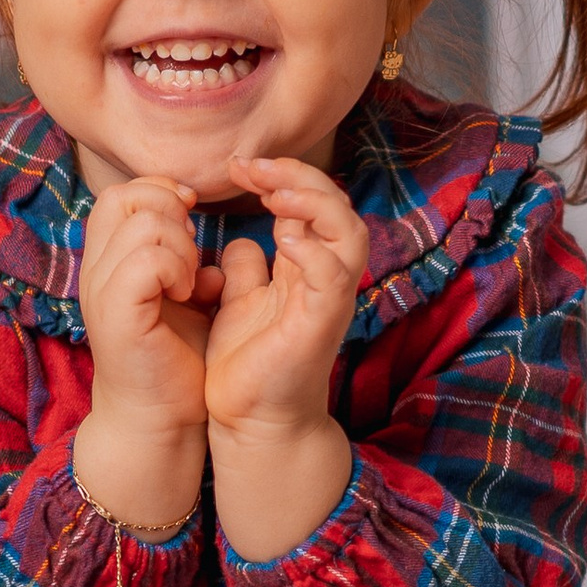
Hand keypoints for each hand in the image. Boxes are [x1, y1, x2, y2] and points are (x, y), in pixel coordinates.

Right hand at [75, 174, 215, 530]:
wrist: (161, 421)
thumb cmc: (176, 363)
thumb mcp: (184, 300)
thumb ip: (188, 263)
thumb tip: (209, 246)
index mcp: (107, 263)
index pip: (122, 194)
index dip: (161, 195)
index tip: (192, 227)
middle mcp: (95, 271)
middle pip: (123, 197)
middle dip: (171, 213)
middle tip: (191, 255)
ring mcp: (101, 291)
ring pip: (141, 223)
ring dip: (180, 245)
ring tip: (191, 282)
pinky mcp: (116, 314)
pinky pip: (147, 259)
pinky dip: (176, 268)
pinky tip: (187, 294)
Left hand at [202, 151, 361, 560]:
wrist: (250, 421)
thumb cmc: (247, 364)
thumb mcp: (238, 302)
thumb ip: (245, 268)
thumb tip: (240, 240)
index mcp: (306, 267)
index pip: (312, 203)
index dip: (281, 175)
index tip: (237, 165)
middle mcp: (325, 278)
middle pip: (337, 206)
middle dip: (297, 176)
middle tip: (251, 166)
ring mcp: (329, 300)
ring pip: (348, 232)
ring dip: (313, 203)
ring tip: (274, 193)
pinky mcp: (322, 323)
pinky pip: (333, 275)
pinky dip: (314, 250)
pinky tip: (283, 238)